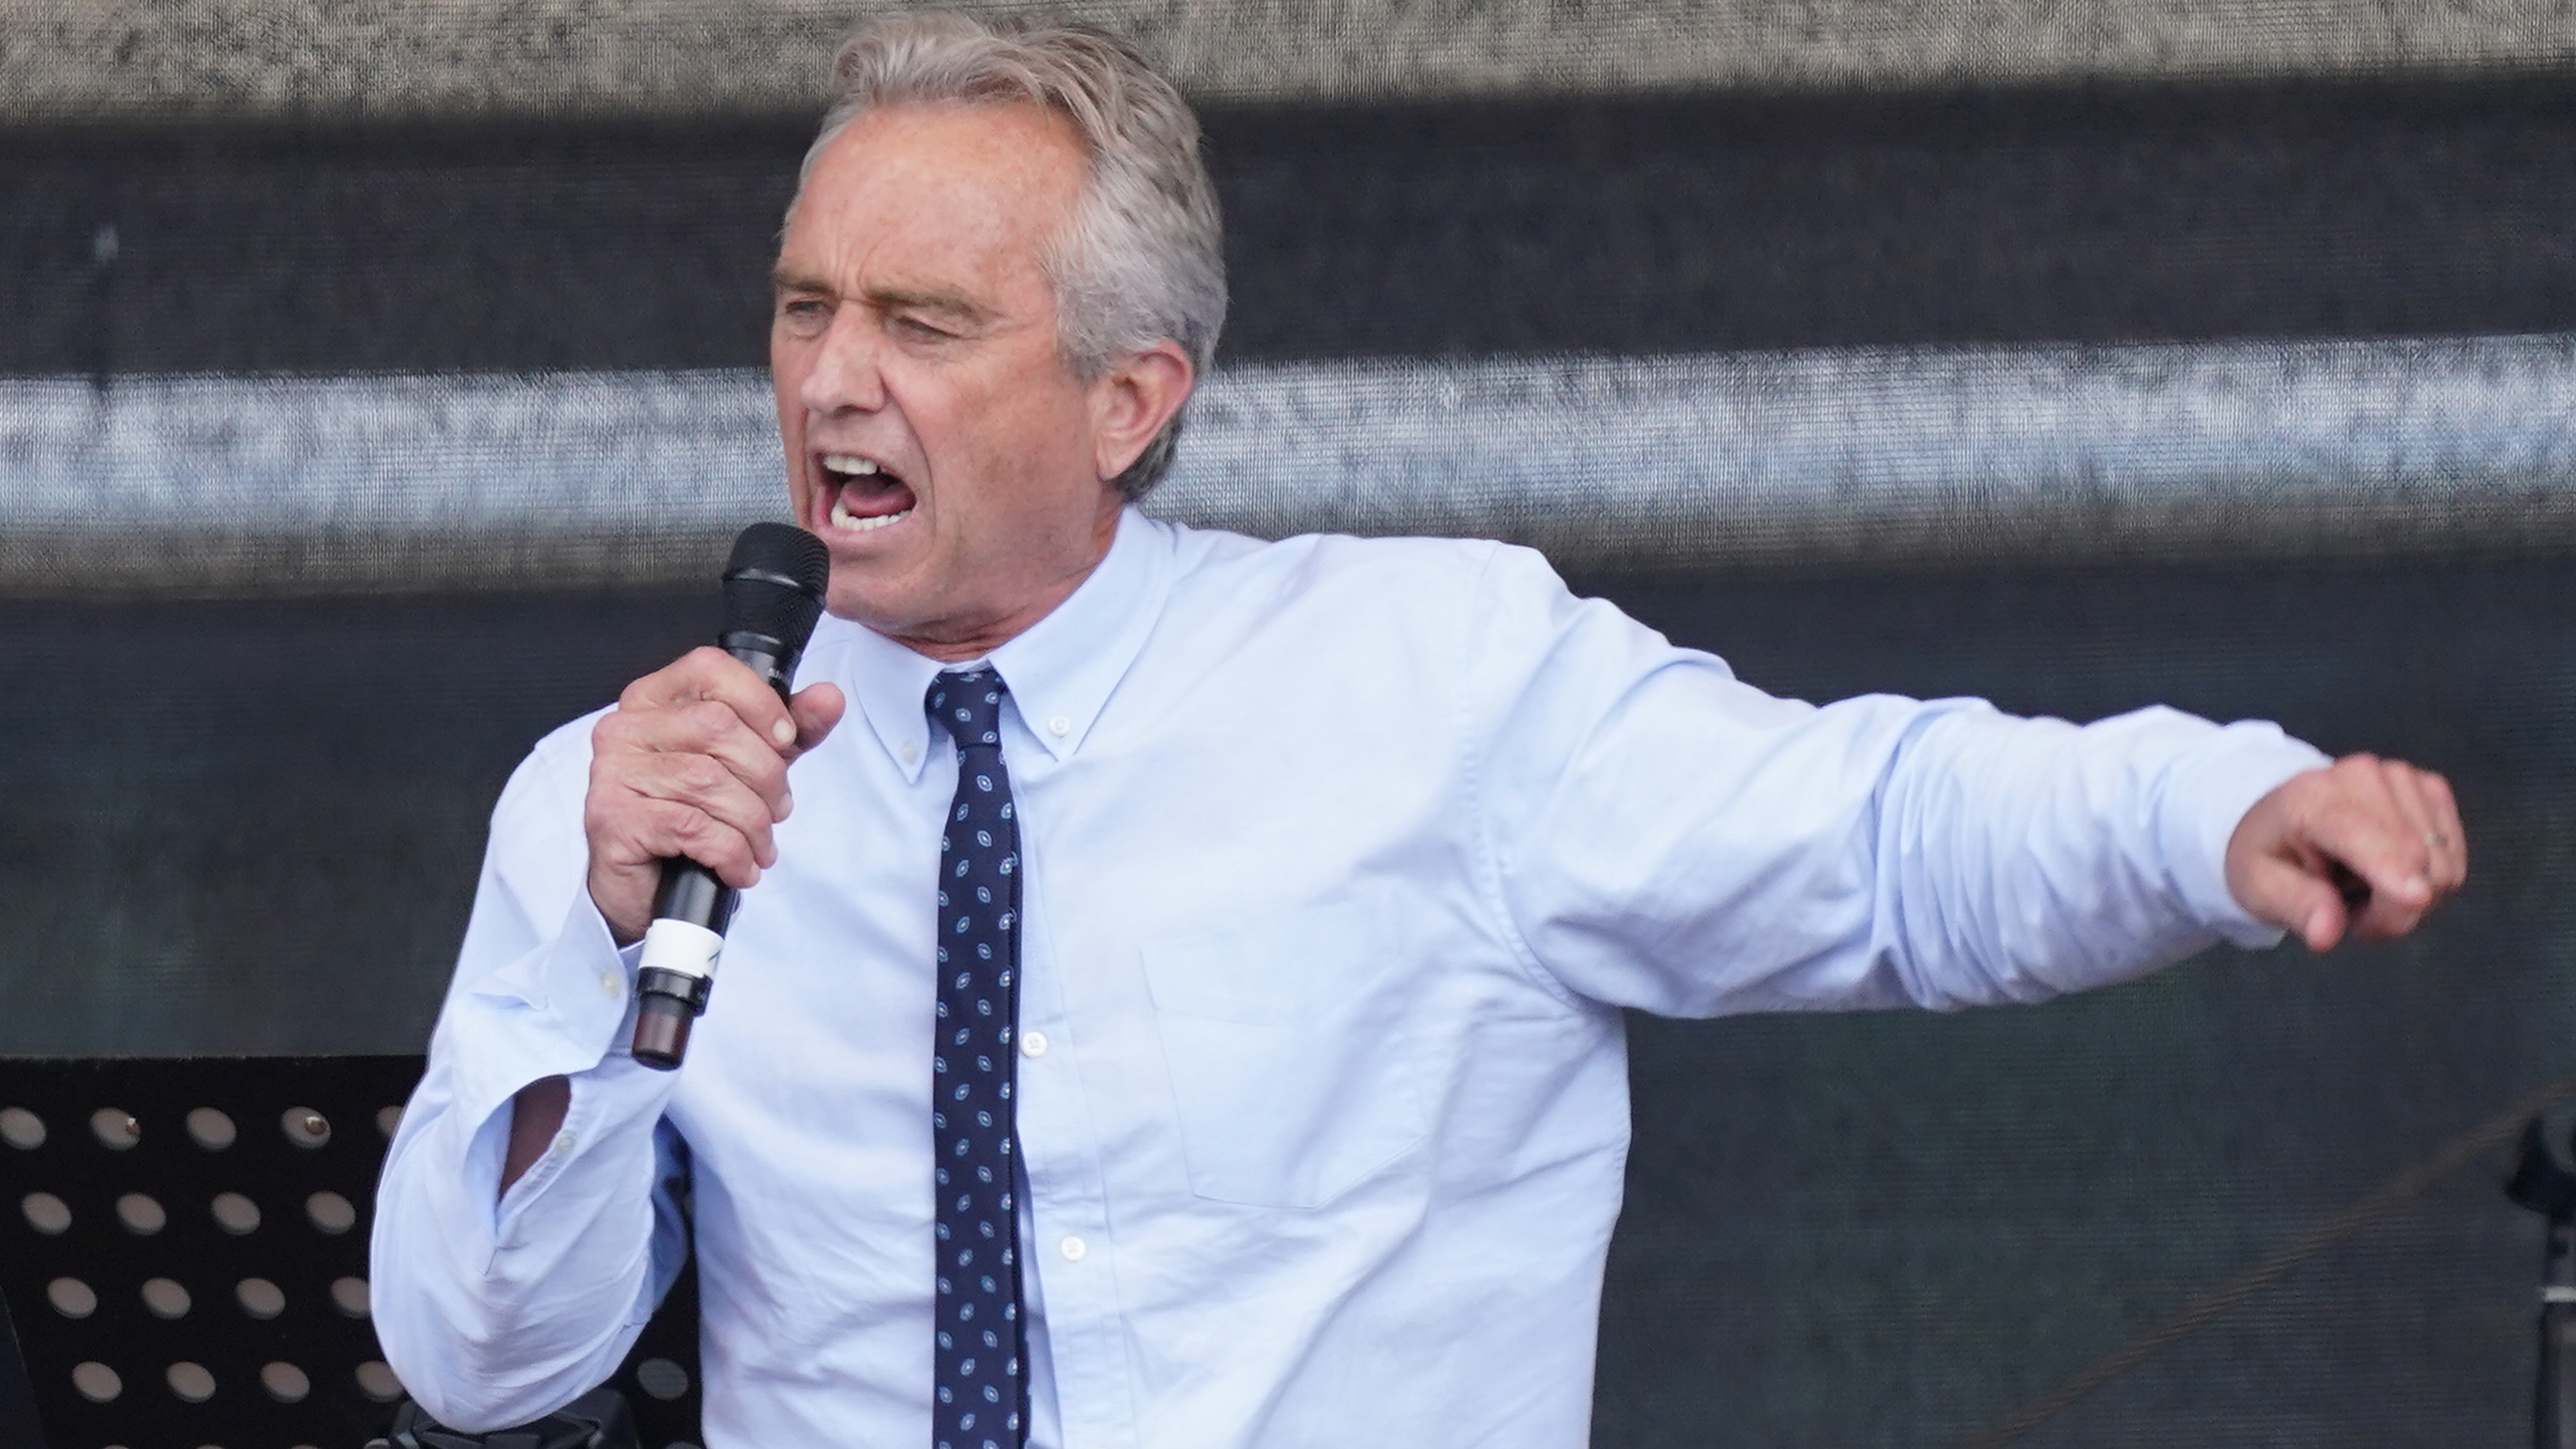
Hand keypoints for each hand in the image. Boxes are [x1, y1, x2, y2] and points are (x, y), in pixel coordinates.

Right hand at [585, 646, 845, 943]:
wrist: (647, 888)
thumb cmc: (695, 814)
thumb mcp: (751, 764)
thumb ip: (790, 729)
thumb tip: (830, 698)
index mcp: (655, 699)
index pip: (710, 669)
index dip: (761, 703)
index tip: (786, 741)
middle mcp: (625, 727)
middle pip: (717, 727)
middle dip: (766, 776)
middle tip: (777, 810)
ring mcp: (613, 771)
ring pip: (708, 780)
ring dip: (752, 822)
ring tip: (760, 846)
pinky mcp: (612, 818)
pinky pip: (691, 826)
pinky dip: (730, 852)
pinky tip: (738, 867)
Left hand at [2224, 753, 2465, 950]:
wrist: (2286, 817)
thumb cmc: (2270, 856)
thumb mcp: (2260, 888)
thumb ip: (2296, 908)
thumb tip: (2326, 933)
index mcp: (2309, 799)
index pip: (2359, 833)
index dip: (2391, 869)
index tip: (2415, 898)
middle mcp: (2360, 776)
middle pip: (2413, 863)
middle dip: (2390, 911)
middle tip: (2344, 910)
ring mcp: (2401, 777)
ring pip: (2440, 867)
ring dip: (2408, 897)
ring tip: (2361, 885)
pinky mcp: (2429, 788)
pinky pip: (2453, 859)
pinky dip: (2428, 879)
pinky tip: (2390, 869)